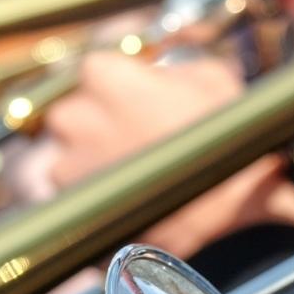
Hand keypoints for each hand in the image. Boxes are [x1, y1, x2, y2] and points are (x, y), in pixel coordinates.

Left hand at [44, 52, 293, 256]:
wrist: (226, 226)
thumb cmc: (226, 146)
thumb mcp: (215, 81)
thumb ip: (173, 67)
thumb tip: (159, 73)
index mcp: (105, 77)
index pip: (93, 68)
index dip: (116, 85)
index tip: (135, 99)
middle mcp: (74, 119)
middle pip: (71, 112)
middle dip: (96, 123)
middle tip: (135, 138)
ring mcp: (67, 169)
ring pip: (70, 158)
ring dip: (93, 164)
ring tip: (136, 178)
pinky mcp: (70, 214)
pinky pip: (75, 200)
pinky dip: (96, 201)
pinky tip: (131, 204)